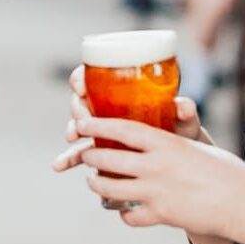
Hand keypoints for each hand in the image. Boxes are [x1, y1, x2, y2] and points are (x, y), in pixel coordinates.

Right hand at [53, 64, 207, 174]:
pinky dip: (68, 158)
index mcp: (123, 92)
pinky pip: (80, 153)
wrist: (184, 164)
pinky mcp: (101, 152)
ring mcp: (102, 132)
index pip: (94, 77)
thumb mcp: (184, 122)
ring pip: (77, 127)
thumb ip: (184, 113)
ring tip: (71, 140)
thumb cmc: (182, 133)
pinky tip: (59, 166)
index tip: (81, 87)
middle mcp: (107, 108)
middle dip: (77, 109)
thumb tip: (183, 106)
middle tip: (82, 119)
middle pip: (82, 101)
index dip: (82, 78)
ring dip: (71, 132)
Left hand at [72, 115, 244, 237]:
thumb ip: (168, 144)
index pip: (121, 129)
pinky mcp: (162, 216)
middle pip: (108, 158)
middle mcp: (157, 166)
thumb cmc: (225, 171)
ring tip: (94, 182)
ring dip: (98, 185)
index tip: (81, 122)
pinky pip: (130, 216)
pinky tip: (124, 210)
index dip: (97, 125)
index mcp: (166, 143)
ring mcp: (157, 192)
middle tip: (85, 154)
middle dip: (90, 156)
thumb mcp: (194, 146)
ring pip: (111, 188)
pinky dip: (124, 214)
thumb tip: (149, 139)